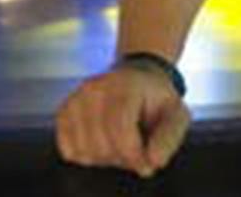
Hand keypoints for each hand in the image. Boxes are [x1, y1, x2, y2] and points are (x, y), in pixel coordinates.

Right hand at [54, 64, 191, 177]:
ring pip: (84, 151)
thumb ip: (169, 138)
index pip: (120, 130)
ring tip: (118, 144)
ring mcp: (76, 100)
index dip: (134, 155)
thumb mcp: (176, 114)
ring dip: (104, 158)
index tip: (146, 162)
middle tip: (135, 148)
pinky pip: (69, 150)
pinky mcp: (63, 112)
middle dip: (122, 158)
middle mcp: (94, 89)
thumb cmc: (156, 99)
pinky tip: (101, 143)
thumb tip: (153, 161)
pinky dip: (86, 155)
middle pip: (101, 145)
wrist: (137, 78)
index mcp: (124, 86)